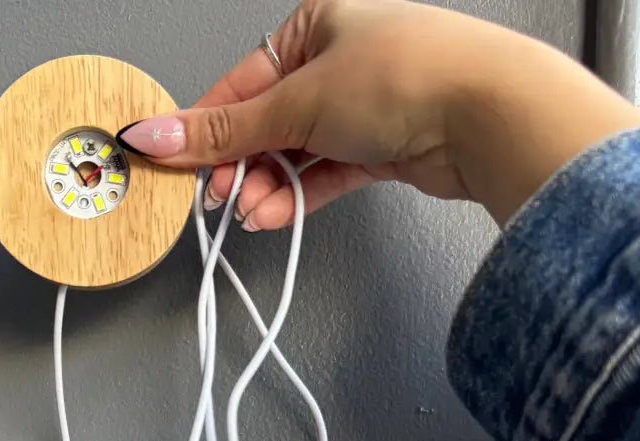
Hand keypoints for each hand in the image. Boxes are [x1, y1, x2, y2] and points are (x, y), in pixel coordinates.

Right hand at [117, 0, 639, 228]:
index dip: (206, 132)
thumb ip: (221, 131)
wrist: (488, 118)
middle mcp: (338, 62)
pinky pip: (325, 174)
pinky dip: (299, 196)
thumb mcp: (294, 103)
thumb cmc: (406, 77)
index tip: (176, 166)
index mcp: (314, 26)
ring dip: (268, 189)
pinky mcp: (381, 147)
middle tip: (218, 201)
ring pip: (295, 155)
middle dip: (241, 169)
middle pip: (266, 125)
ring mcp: (362, 107)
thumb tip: (152, 135)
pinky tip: (275, 216)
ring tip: (251, 215)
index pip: (240, 86)